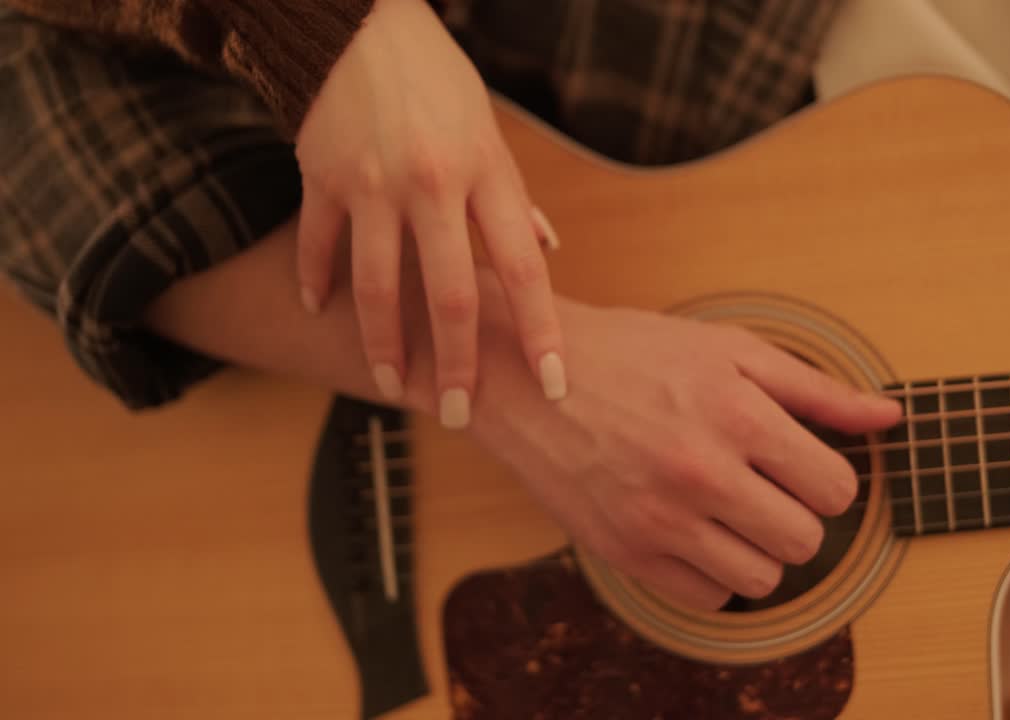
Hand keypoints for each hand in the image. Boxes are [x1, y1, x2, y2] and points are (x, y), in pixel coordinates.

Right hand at [293, 0, 562, 427]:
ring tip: (391, 385)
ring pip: (378, 287)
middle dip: (456, 365)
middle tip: (456, 412)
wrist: (357, 21)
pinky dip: (318, 283)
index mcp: (486, 172)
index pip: (524, 269)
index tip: (554, 383)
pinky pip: (319, 246)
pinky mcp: (321, 177)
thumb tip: (546, 248)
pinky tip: (319, 311)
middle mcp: (433, 184)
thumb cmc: (435, 80)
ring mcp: (372, 184)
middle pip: (450, 295)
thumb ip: (512, 196)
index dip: (539, 332)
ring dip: (384, 346)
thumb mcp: (489, 129)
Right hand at [471, 295, 902, 609]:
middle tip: (765, 489)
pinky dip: (711, 571)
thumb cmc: (632, 354)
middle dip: (797, 516)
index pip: (836, 489)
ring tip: (728, 510)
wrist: (529, 375)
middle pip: (805, 541)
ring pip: (762, 578)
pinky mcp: (624, 552)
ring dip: (757, 549)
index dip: (827, 479)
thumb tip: (891, 418)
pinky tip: (692, 530)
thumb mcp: (728, 350)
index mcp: (736, 413)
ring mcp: (659, 518)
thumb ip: (816, 388)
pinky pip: (706, 597)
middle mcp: (701, 471)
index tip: (799, 467)